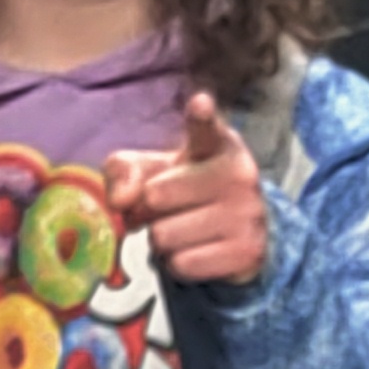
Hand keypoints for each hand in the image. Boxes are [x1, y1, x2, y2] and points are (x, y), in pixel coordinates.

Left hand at [106, 92, 268, 289]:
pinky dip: (176, 264)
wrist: (235, 232)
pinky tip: (196, 250)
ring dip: (162, 240)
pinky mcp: (247, 251)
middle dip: (148, 210)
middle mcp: (239, 173)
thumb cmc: (184, 190)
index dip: (200, 115)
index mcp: (217, 142)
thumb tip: (121, 201)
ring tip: (184, 229)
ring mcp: (247, 213)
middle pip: (155, 196)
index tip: (199, 104)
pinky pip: (181, 264)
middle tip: (167, 209)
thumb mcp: (152, 170)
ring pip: (164, 236)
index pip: (205, 126)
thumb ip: (123, 171)